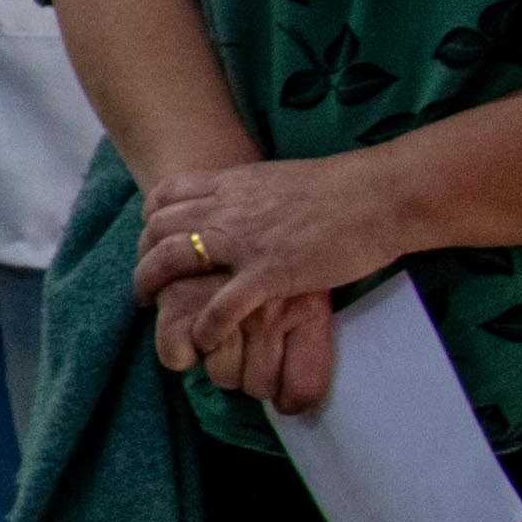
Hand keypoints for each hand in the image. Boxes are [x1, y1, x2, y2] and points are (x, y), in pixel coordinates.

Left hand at [142, 158, 404, 407]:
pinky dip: (204, 327)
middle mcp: (227, 209)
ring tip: (157, 313)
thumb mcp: (281, 180)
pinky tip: (203, 341)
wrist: (378, 196)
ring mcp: (244, 242)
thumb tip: (247, 206)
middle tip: (147, 286)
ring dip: (154, 289)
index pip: (166, 195)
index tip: (153, 240)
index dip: (150, 219)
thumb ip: (254, 194)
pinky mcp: (268, 273)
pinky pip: (219, 306)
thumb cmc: (342, 189)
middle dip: (143, 259)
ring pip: (172, 261)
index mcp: (232, 184)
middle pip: (158, 230)